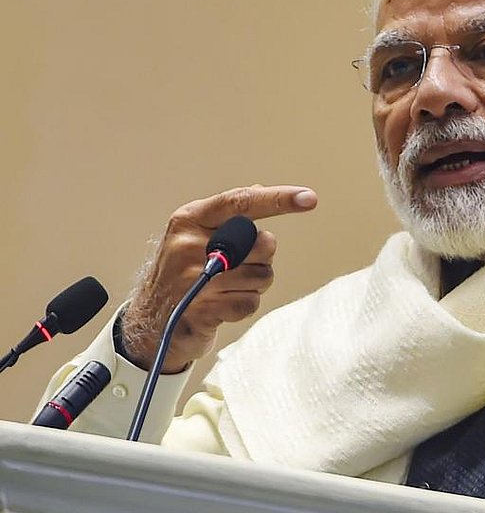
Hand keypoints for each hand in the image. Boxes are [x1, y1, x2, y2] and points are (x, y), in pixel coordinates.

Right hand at [120, 184, 316, 373]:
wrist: (149, 322)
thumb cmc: (182, 273)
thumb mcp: (194, 235)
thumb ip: (226, 216)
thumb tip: (260, 190)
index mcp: (190, 219)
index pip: (241, 202)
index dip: (278, 198)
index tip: (308, 197)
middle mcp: (189, 245)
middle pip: (261, 243)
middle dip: (261, 257)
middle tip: (238, 266)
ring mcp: (194, 279)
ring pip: (261, 275)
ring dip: (254, 284)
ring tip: (228, 288)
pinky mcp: (201, 309)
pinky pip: (250, 302)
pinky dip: (244, 306)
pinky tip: (223, 305)